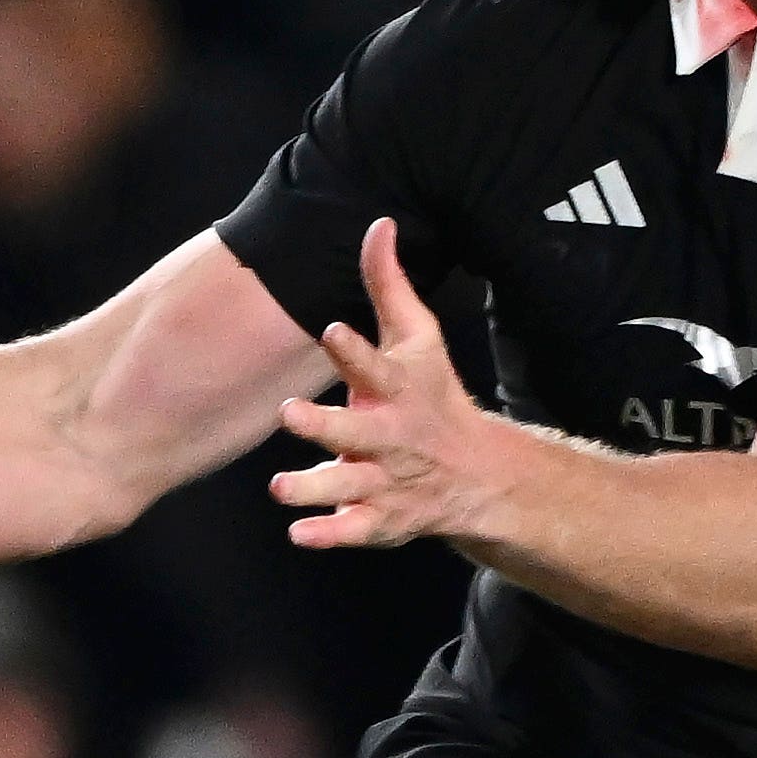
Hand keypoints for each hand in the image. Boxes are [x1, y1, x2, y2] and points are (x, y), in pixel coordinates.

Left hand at [265, 220, 508, 556]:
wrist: (475, 474)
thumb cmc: (433, 394)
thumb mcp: (418, 338)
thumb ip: (389, 285)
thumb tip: (378, 223)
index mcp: (398, 388)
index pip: (375, 364)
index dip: (354, 349)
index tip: (331, 331)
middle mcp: (391, 436)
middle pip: (356, 431)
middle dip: (325, 425)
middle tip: (289, 413)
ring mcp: (386, 480)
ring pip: (348, 486)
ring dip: (315, 488)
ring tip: (281, 488)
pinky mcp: (381, 518)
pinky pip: (354, 529)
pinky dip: (330, 534)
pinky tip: (300, 533)